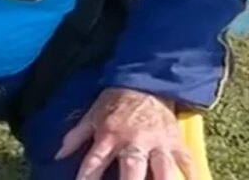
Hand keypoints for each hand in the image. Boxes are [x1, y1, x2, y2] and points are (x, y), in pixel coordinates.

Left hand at [56, 88, 195, 179]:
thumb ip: (76, 136)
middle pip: (132, 169)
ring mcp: (157, 142)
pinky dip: (191, 175)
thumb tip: (58, 155)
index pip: (95, 163)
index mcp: (110, 135)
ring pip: (162, 169)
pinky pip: (185, 160)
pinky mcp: (174, 140)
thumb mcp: (92, 114)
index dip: (87, 179)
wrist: (146, 79)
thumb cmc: (116, 101)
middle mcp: (134, 140)